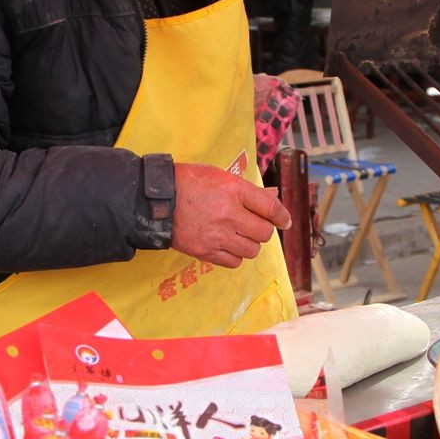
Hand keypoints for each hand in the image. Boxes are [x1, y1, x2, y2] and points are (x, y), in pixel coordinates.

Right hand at [170, 163, 292, 268]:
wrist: (155, 201)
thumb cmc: (187, 183)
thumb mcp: (219, 176)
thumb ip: (247, 190)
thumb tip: (272, 198)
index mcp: (233, 190)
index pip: (270, 208)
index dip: (282, 216)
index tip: (284, 221)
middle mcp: (228, 214)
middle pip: (264, 233)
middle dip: (263, 230)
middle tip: (254, 226)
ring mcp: (217, 235)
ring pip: (251, 250)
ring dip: (249, 244)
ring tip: (238, 236)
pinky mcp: (205, 251)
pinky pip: (234, 262)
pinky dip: (235, 256)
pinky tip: (227, 246)